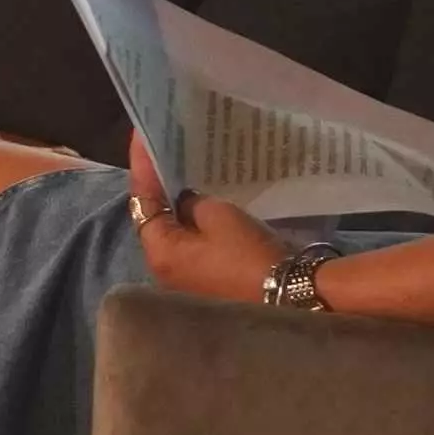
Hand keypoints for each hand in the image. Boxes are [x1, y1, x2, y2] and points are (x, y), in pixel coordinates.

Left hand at [125, 135, 287, 301]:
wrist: (290, 298)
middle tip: (165, 151)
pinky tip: (204, 204)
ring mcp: (185, 281)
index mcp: (160, 252)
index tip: (143, 136)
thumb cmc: (248, 256)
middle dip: (159, 186)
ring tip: (184, 172)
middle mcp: (164, 270)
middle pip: (156, 218)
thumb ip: (192, 202)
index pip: (143, 200)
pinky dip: (194, 225)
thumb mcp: (218, 216)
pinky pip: (193, 247)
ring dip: (178, 206)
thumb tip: (184, 202)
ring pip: (175, 233)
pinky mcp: (206, 284)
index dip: (143, 166)